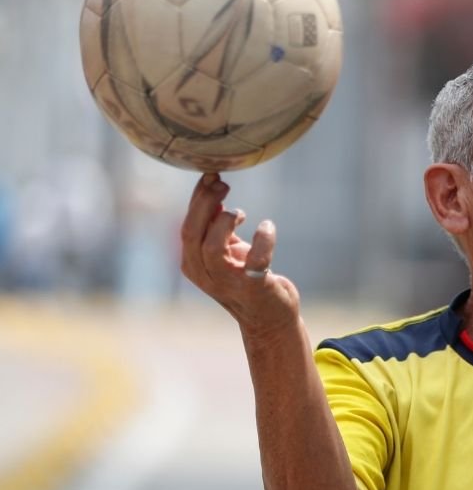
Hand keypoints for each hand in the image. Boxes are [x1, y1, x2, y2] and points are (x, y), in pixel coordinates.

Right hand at [180, 173, 300, 341]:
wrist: (268, 315)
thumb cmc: (246, 276)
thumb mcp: (225, 248)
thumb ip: (215, 223)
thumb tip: (213, 187)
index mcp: (193, 262)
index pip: (188, 225)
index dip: (198, 197)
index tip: (212, 174)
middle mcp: (203, 273)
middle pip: (192, 233)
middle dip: (206, 203)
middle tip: (223, 184)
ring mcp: (226, 283)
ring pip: (211, 247)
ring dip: (224, 222)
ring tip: (240, 213)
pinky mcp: (253, 287)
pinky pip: (256, 259)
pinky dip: (263, 239)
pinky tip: (267, 226)